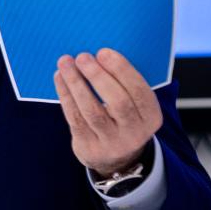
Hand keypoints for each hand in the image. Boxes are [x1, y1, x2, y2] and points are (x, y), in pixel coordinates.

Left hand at [53, 48, 161, 177]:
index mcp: (151, 116)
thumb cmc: (122, 115)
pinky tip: (60, 77)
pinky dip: (66, 95)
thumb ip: (124, 82)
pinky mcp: (89, 147)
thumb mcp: (134, 103)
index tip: (103, 52)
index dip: (122, 71)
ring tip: (65, 63)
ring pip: (92, 111)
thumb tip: (99, 52)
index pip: (140, 92)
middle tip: (83, 56)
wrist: (115, 157)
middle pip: (118, 103)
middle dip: (98, 76)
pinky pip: (75, 118)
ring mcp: (111, 143)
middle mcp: (134, 132)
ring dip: (76, 83)